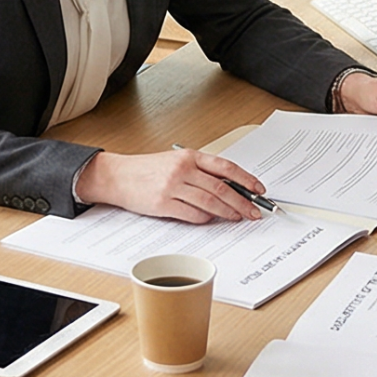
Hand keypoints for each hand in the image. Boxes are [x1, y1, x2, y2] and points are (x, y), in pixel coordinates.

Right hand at [78, 149, 265, 223]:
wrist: (117, 176)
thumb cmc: (147, 170)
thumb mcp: (175, 161)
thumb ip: (200, 171)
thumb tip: (229, 188)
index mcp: (189, 156)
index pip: (225, 167)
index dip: (246, 179)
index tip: (259, 190)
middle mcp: (182, 169)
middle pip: (221, 188)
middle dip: (242, 202)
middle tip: (254, 212)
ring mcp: (172, 187)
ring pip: (210, 203)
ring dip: (227, 213)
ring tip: (238, 218)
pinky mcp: (163, 204)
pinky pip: (192, 215)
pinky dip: (205, 219)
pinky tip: (211, 220)